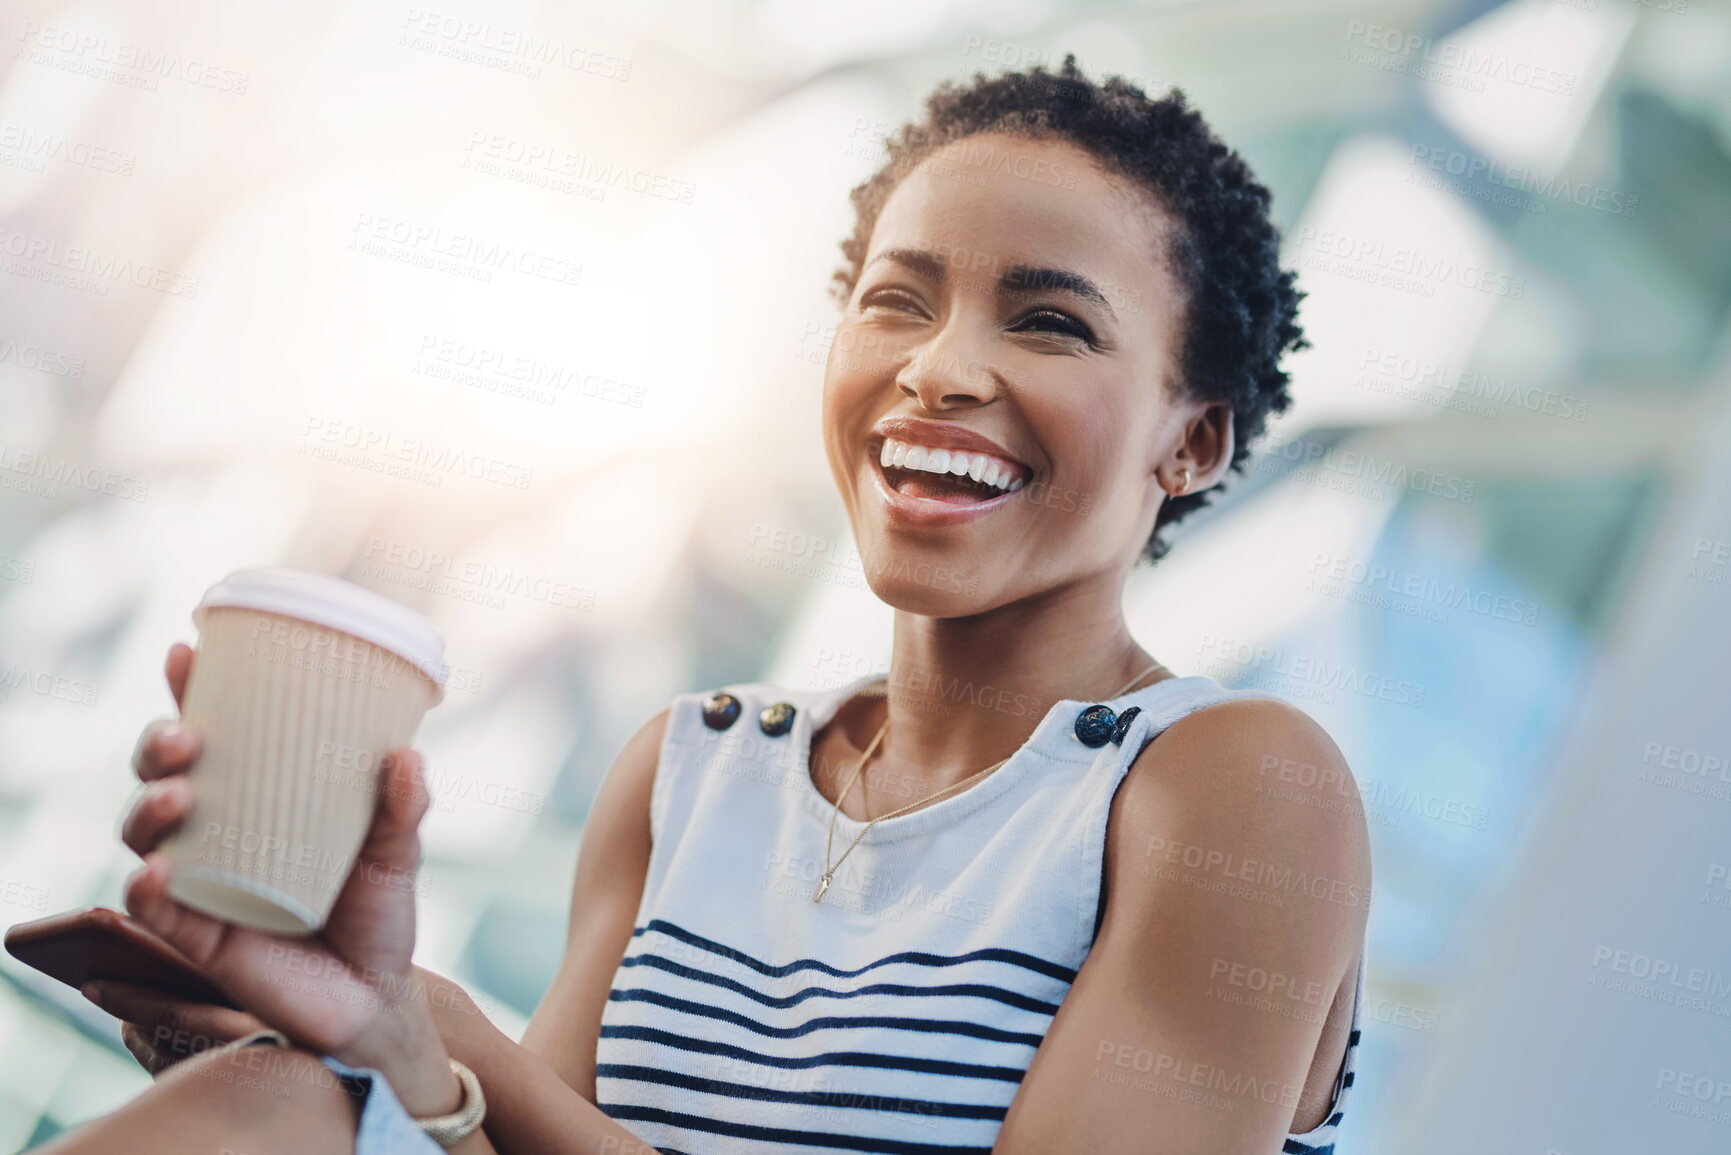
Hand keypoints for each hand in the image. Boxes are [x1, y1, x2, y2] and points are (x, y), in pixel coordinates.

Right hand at [118, 643, 461, 1115]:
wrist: (378, 997)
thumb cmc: (379, 912)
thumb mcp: (400, 852)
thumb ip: (406, 808)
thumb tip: (406, 757)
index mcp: (259, 800)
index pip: (214, 735)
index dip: (190, 692)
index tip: (186, 652)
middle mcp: (219, 836)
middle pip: (163, 776)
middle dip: (158, 745)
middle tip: (185, 736)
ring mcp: (202, 885)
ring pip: (147, 835)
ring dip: (147, 806)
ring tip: (177, 795)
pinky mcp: (199, 940)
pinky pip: (157, 913)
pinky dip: (147, 891)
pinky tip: (156, 875)